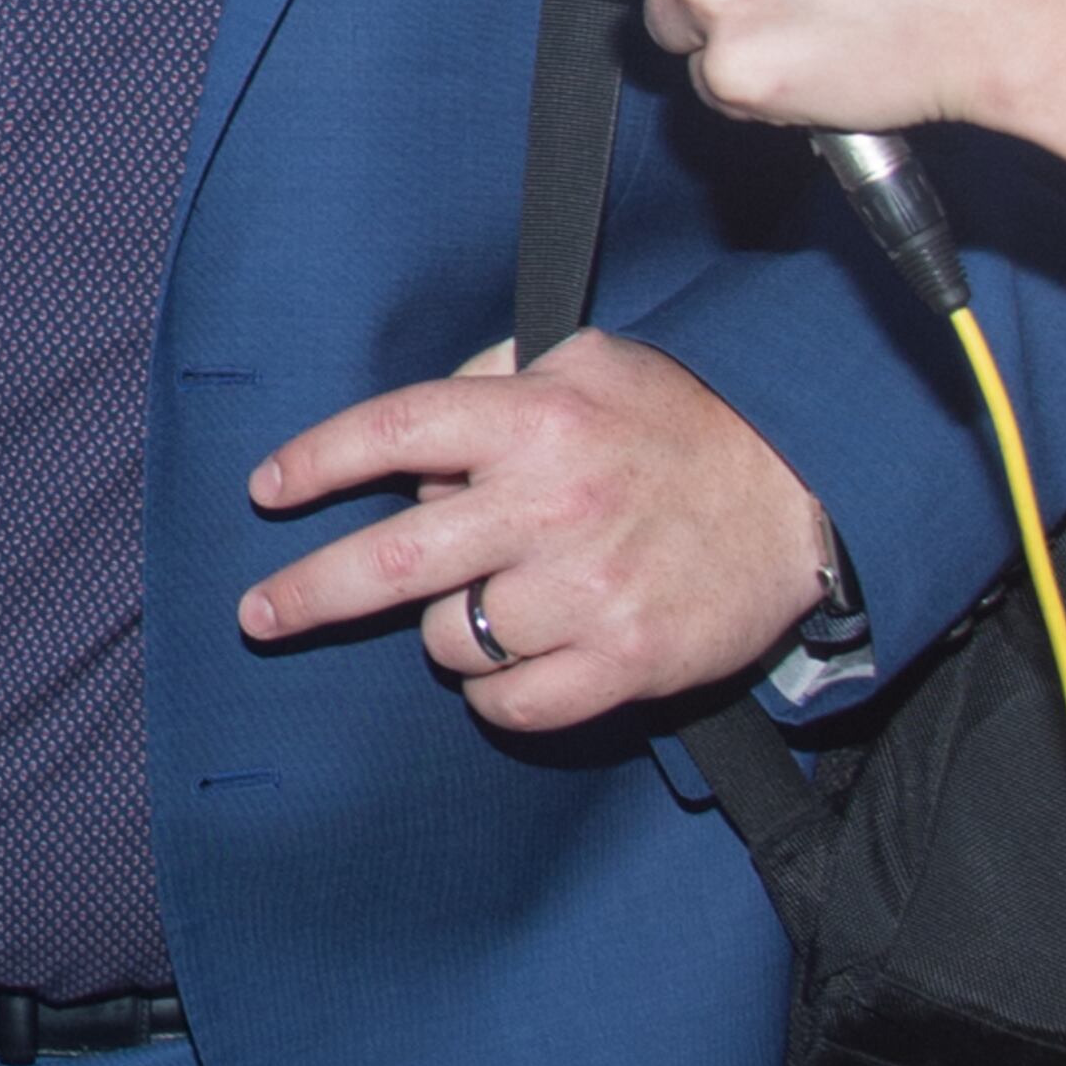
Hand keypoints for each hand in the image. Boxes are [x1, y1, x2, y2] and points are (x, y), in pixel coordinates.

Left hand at [241, 328, 832, 730]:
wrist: (806, 489)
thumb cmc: (682, 424)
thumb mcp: (591, 361)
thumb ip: (493, 381)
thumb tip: (412, 443)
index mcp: (539, 419)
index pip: (396, 432)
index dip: (317, 462)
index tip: (267, 490)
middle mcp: (554, 504)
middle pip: (393, 562)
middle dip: (307, 592)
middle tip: (259, 614)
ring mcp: (589, 591)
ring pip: (451, 640)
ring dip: (446, 633)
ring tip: (491, 606)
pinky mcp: (627, 661)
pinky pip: (511, 705)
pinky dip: (496, 694)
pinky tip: (518, 663)